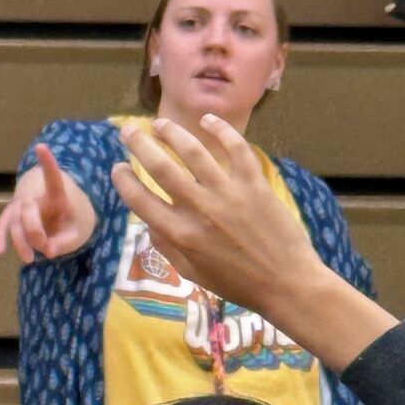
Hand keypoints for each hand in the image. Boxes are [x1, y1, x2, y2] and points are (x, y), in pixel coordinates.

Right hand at [0, 146, 88, 263]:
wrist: (62, 216)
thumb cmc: (74, 220)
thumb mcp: (79, 232)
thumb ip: (66, 242)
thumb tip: (48, 251)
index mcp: (57, 195)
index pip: (52, 178)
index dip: (48, 163)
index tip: (41, 147)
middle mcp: (36, 197)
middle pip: (27, 210)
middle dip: (34, 231)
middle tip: (45, 249)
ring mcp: (22, 206)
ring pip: (14, 221)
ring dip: (20, 241)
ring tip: (30, 260)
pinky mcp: (13, 217)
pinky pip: (3, 225)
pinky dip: (0, 237)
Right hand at [111, 115, 396, 372]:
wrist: (286, 283)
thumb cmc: (238, 284)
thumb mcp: (193, 274)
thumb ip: (168, 247)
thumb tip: (150, 222)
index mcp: (181, 235)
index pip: (140, 200)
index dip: (124, 181)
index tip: (118, 168)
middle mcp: (199, 209)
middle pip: (161, 167)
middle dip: (139, 144)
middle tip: (128, 131)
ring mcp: (228, 193)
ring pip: (193, 151)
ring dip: (172, 133)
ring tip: (160, 124)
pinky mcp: (254, 183)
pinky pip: (235, 148)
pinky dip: (219, 130)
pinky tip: (207, 120)